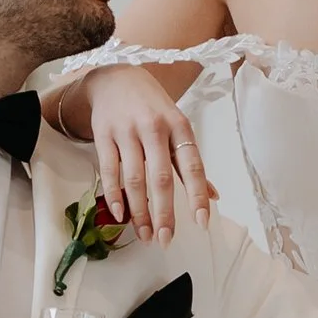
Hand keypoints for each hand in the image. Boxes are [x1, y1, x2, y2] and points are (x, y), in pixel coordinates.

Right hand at [89, 65, 213, 241]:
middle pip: (161, 178)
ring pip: (135, 178)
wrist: (116, 78)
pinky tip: (120, 214)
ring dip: (139, 211)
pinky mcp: (104, 134)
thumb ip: (191, 163)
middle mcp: (155, 128)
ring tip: (145, 234)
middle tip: (166, 239)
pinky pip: (110, 170)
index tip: (202, 223)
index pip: (192, 166)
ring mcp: (127, 130)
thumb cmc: (152, 109)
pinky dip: (115, 195)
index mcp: (179, 127)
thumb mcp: (177, 128)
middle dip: (164, 212)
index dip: (197, 196)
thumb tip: (213, 196)